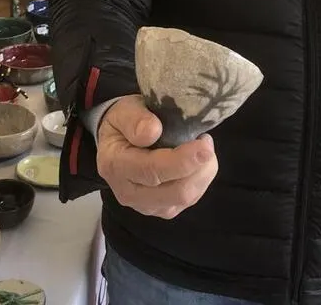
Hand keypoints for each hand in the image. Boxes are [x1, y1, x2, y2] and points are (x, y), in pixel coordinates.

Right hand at [96, 95, 217, 219]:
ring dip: (203, 173)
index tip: (204, 145)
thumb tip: (153, 131)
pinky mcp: (162, 209)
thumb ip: (135, 119)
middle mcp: (128, 193)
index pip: (152, 170)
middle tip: (206, 141)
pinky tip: (196, 162)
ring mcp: (146, 206)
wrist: (115, 144)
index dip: (182, 160)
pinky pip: (190, 200)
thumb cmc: (122, 124)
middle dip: (200, 168)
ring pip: (186, 198)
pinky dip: (200, 180)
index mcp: (115, 165)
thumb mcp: (123, 111)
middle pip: (175, 192)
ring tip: (202, 148)